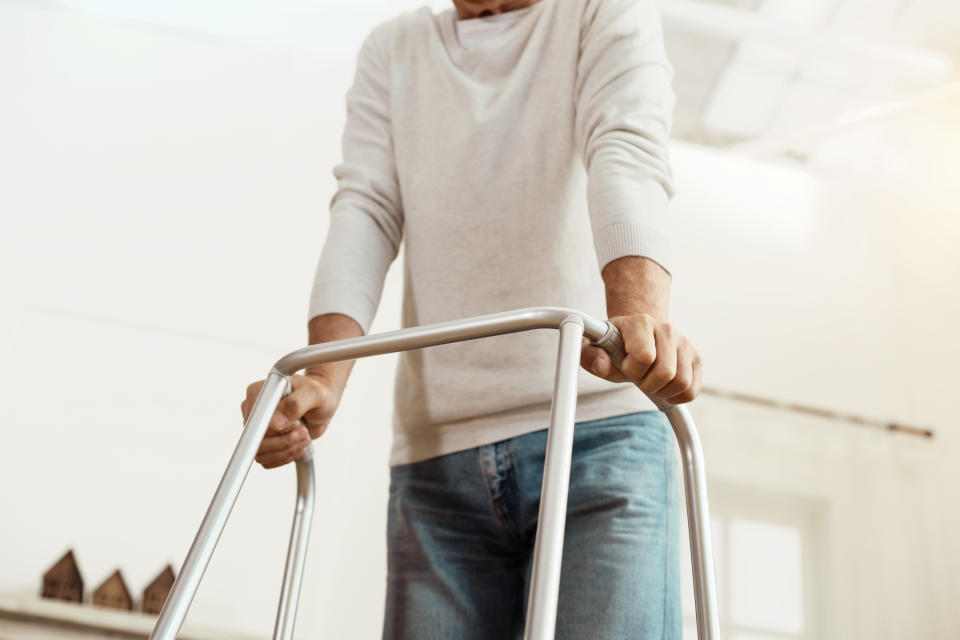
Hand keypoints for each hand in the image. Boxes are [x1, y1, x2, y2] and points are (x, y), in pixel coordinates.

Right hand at [240, 373, 341, 468]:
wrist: (323, 405)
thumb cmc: (318, 395)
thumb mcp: (314, 394)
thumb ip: (295, 404)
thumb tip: (275, 423)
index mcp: (258, 393)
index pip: (254, 420)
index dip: (274, 429)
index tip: (296, 424)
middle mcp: (254, 411)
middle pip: (255, 439)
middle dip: (284, 441)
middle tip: (303, 431)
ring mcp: (259, 428)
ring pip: (261, 453)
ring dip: (287, 450)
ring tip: (305, 437)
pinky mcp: (265, 441)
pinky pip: (267, 459)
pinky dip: (286, 457)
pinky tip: (299, 446)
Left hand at [581, 313, 701, 404]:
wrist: (635, 338)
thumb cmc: (613, 347)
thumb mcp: (594, 349)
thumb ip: (590, 356)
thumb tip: (601, 366)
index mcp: (640, 323)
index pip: (645, 355)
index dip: (632, 370)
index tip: (626, 367)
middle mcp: (666, 329)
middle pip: (666, 372)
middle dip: (648, 384)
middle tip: (638, 379)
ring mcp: (684, 342)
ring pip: (682, 382)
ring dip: (662, 391)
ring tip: (650, 382)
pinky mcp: (696, 358)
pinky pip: (693, 390)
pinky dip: (677, 397)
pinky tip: (664, 388)